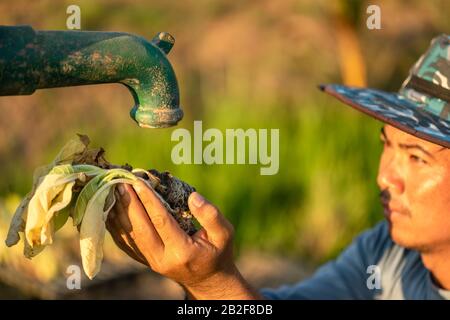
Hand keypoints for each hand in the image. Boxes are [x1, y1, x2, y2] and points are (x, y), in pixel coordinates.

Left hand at [106, 180, 259, 298]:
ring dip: (120, 212)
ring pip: (129, 236)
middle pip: (140, 228)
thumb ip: (211, 215)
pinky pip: (125, 243)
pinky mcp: (145, 261)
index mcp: (182, 251)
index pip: (161, 221)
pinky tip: (111, 210)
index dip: (149, 200)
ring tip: (114, 190)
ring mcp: (151, 262)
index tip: (140, 182)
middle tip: (122, 182)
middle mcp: (162, 259)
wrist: (208, 279)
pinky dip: (115, 226)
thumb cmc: (218, 253)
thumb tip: (192, 197)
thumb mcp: (225, 233)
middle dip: (129, 203)